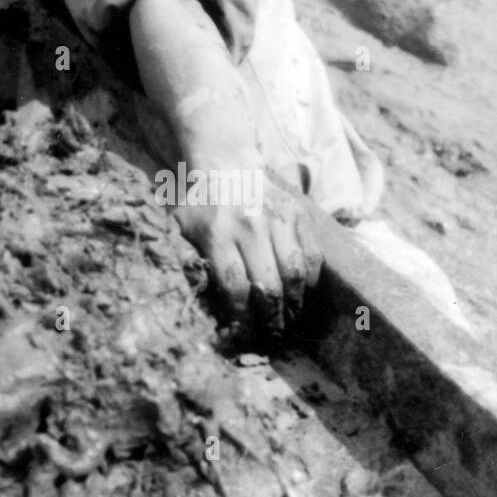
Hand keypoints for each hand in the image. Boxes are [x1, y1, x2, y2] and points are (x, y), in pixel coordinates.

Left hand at [172, 172, 323, 339]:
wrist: (226, 165)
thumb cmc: (202, 206)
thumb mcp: (183, 230)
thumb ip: (191, 263)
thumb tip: (201, 306)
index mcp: (217, 233)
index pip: (235, 287)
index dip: (242, 316)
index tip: (243, 331)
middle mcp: (250, 226)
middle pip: (268, 285)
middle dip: (271, 317)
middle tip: (273, 331)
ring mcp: (277, 219)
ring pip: (295, 273)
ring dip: (294, 301)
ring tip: (289, 315)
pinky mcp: (298, 213)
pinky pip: (313, 253)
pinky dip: (312, 277)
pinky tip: (304, 289)